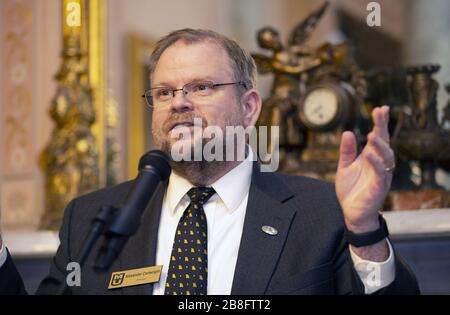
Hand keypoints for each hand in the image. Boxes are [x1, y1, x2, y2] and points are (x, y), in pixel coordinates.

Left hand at [336, 106, 393, 232]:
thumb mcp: (345, 167)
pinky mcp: (379, 187)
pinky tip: (370, 155)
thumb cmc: (351, 189)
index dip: (381, 123)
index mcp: (372, 157)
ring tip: (373, 134)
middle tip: (380, 113)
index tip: (381, 109)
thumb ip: (347, 151)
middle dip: (383, 127)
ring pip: (386, 157)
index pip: (378, 137)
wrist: (351, 212)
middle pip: (385, 143)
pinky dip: (376, 164)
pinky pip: (381, 174)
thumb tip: (348, 132)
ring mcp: (381, 175)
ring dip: (380, 145)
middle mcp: (380, 164)